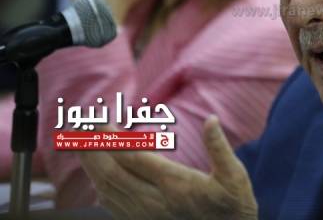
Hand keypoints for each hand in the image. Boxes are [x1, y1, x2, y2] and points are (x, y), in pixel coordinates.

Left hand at [78, 116, 257, 219]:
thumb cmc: (233, 205)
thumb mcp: (234, 175)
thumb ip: (219, 147)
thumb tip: (211, 120)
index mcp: (176, 185)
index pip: (134, 158)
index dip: (114, 138)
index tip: (103, 120)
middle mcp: (155, 201)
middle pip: (113, 173)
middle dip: (94, 149)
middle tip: (83, 127)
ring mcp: (147, 214)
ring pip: (109, 189)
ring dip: (92, 165)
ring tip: (81, 145)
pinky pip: (113, 205)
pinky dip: (99, 186)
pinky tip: (96, 175)